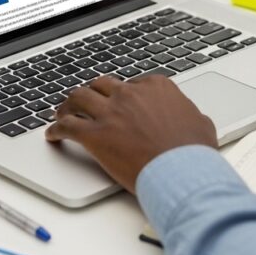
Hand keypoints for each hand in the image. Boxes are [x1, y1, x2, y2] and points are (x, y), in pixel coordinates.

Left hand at [45, 75, 217, 191]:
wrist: (181, 172)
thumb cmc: (193, 152)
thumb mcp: (202, 125)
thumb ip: (192, 116)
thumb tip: (195, 120)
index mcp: (157, 87)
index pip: (131, 83)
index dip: (122, 94)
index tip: (118, 102)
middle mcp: (130, 94)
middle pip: (102, 85)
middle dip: (93, 93)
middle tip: (86, 102)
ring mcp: (111, 112)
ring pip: (79, 98)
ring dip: (68, 104)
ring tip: (63, 112)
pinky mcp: (95, 134)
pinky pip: (67, 126)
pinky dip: (56, 129)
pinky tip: (52, 135)